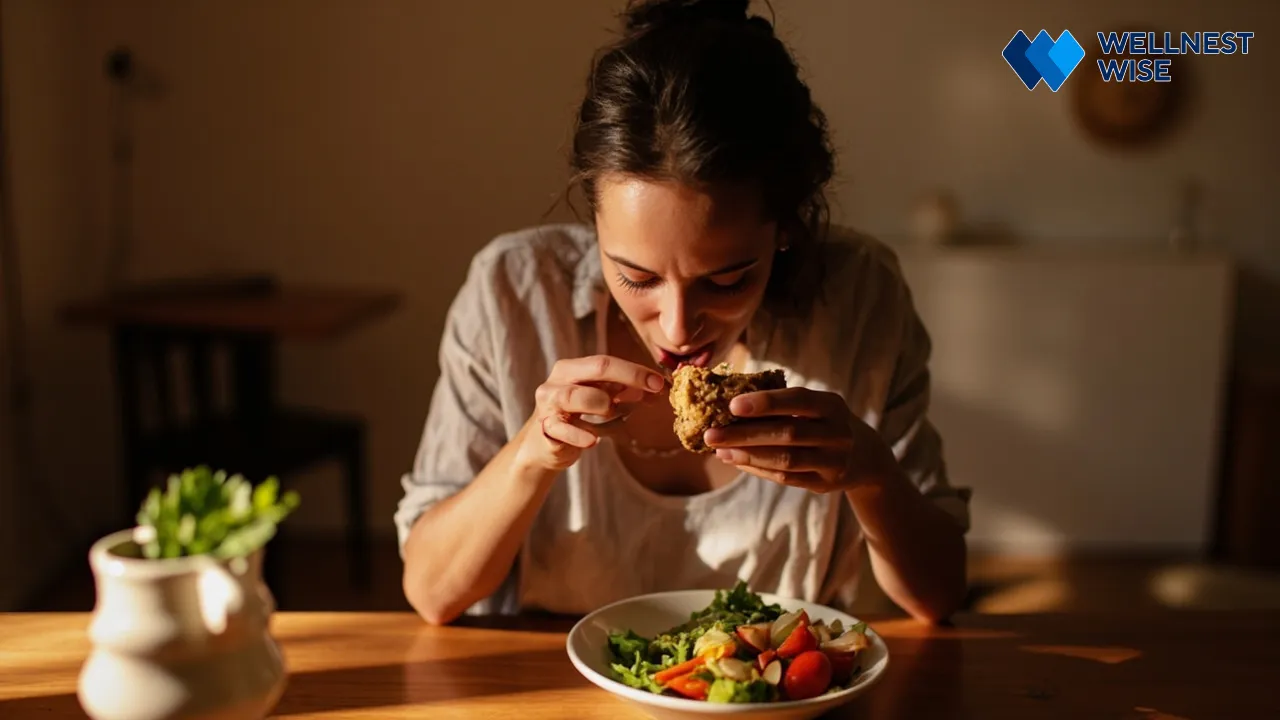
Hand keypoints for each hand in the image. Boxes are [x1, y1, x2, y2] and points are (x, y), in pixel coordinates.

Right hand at [517, 355, 666, 471]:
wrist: (544, 445)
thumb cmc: (576, 417)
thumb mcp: (601, 400)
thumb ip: (624, 393)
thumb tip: (657, 389)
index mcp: (572, 369)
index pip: (605, 362)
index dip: (635, 371)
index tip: (660, 382)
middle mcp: (557, 381)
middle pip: (596, 369)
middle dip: (630, 378)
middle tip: (653, 392)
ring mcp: (548, 404)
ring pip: (575, 396)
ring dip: (602, 405)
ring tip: (612, 415)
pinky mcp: (544, 429)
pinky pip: (562, 429)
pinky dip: (580, 435)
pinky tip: (593, 441)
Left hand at [702, 387, 897, 493]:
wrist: (866, 456)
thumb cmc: (824, 422)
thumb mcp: (817, 407)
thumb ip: (784, 405)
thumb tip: (730, 405)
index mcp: (832, 405)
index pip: (798, 400)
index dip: (766, 402)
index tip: (733, 404)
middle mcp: (838, 433)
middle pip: (787, 433)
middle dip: (745, 434)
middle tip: (712, 434)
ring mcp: (834, 461)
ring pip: (785, 460)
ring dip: (748, 455)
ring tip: (719, 451)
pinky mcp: (824, 484)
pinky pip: (786, 478)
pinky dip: (758, 469)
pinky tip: (737, 461)